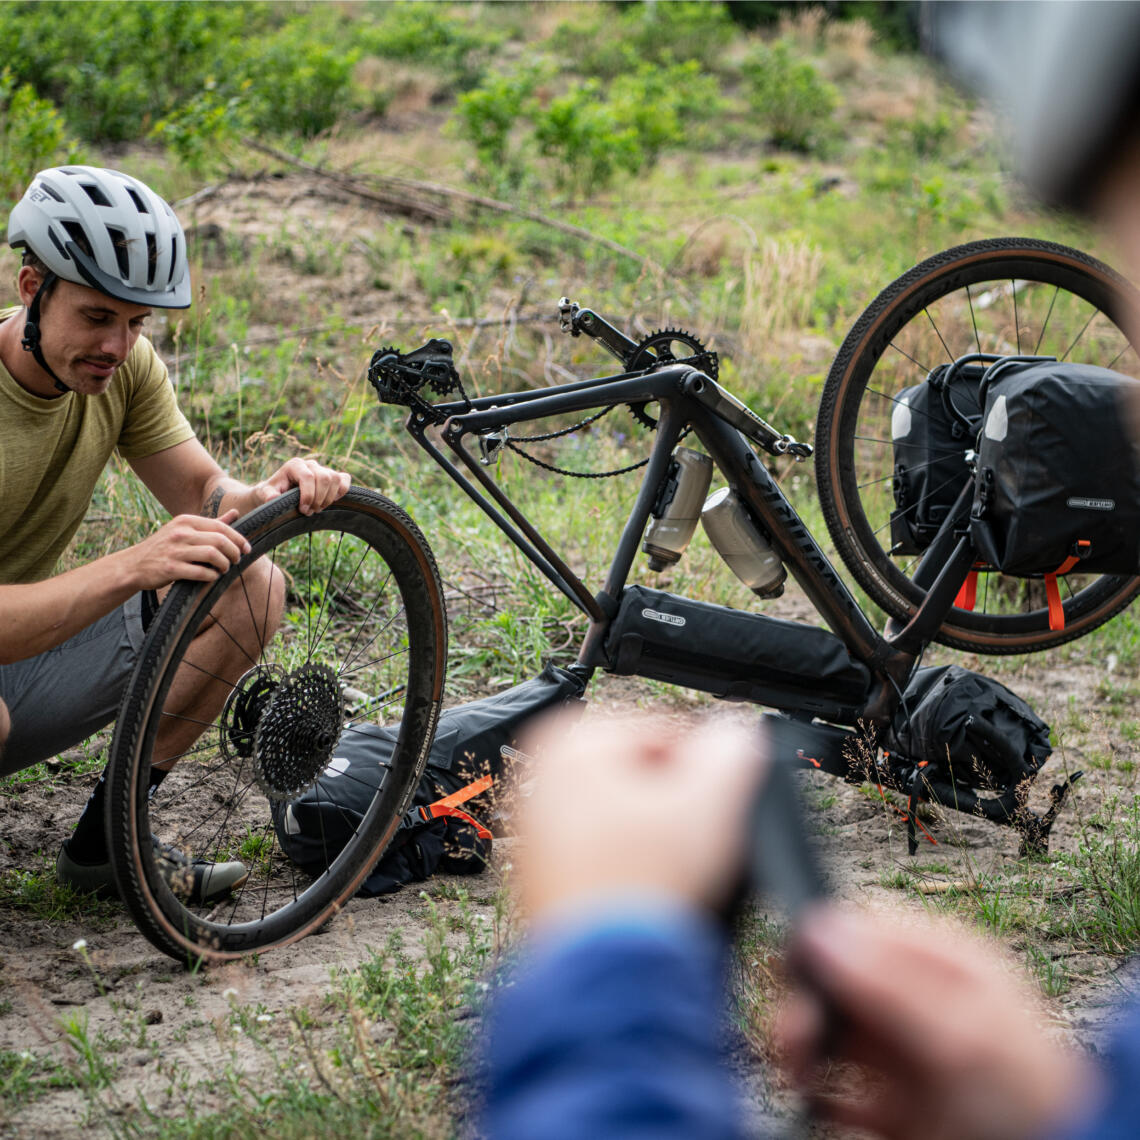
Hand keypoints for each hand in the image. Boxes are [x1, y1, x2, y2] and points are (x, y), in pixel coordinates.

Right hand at [128, 509, 250, 587]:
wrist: (134, 565)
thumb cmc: (165, 547)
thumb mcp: (185, 529)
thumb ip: (211, 524)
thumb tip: (236, 513)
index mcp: (186, 521)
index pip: (220, 526)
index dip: (238, 538)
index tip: (247, 549)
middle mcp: (180, 533)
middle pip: (220, 540)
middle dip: (234, 552)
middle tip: (237, 560)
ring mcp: (174, 551)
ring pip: (213, 555)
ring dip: (224, 564)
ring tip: (225, 569)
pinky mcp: (170, 568)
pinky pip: (201, 572)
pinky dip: (212, 576)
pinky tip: (212, 577)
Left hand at [247, 458, 350, 515]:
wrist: (278, 492)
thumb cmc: (272, 492)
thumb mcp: (264, 494)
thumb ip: (267, 495)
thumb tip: (273, 498)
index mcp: (295, 465)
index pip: (309, 477)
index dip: (309, 495)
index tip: (303, 510)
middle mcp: (310, 464)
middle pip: (325, 478)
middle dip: (319, 499)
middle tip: (310, 512)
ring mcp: (322, 469)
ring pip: (335, 479)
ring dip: (329, 498)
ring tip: (317, 508)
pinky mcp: (332, 476)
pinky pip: (344, 479)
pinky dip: (341, 491)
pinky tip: (331, 500)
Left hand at [517, 712, 766, 923]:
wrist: (605, 980)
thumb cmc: (643, 889)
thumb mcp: (711, 801)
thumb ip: (732, 749)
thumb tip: (736, 737)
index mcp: (568, 742)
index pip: (664, 734)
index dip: (706, 774)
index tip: (722, 809)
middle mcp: (538, 779)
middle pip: (641, 778)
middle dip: (676, 808)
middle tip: (698, 845)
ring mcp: (531, 831)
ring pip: (624, 820)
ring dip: (657, 842)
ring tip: (675, 877)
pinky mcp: (537, 878)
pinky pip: (602, 859)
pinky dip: (630, 871)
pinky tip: (649, 898)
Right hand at [778, 907, 1100, 1139]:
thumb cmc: (1026, 1102)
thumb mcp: (960, 1033)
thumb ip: (889, 981)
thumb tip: (820, 930)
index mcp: (948, 963)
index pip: (868, 927)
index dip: (825, 944)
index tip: (795, 969)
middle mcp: (922, 1002)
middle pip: (841, 979)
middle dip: (808, 1001)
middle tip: (795, 1033)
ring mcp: (909, 1055)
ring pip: (833, 1031)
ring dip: (804, 1044)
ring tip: (797, 1068)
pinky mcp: (898, 1106)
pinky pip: (839, 1089)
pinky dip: (817, 1092)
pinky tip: (813, 1099)